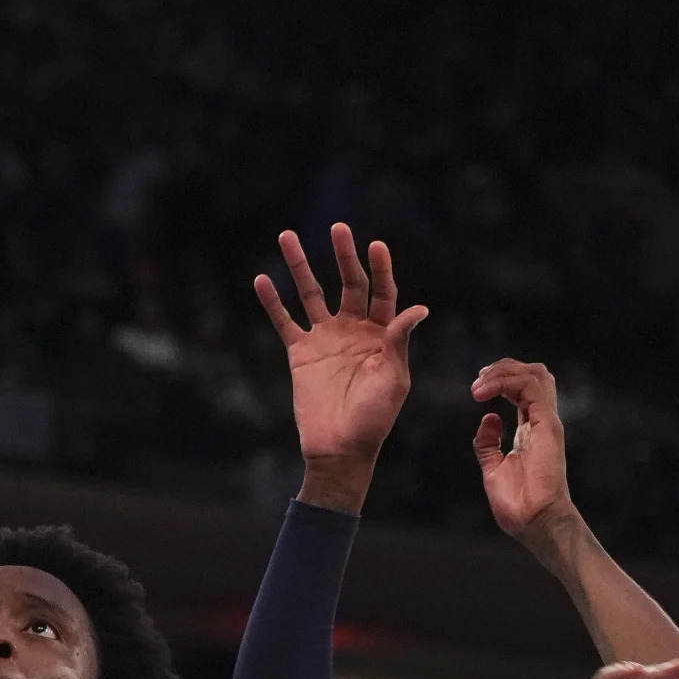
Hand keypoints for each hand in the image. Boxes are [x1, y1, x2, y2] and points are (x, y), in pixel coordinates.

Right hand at [254, 224, 429, 512]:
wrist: (340, 449)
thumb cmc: (375, 419)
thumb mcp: (393, 379)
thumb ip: (398, 341)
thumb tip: (417, 308)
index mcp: (382, 335)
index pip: (382, 292)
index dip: (380, 269)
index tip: (375, 246)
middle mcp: (353, 329)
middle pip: (348, 283)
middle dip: (344, 256)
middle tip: (339, 229)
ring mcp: (325, 339)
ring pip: (311, 293)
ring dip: (300, 265)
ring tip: (287, 236)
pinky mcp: (300, 353)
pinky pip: (284, 321)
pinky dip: (272, 301)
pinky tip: (262, 279)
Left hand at [470, 358, 573, 540]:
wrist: (534, 521)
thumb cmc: (518, 503)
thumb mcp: (493, 468)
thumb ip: (488, 443)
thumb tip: (489, 417)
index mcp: (530, 429)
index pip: (523, 389)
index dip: (500, 379)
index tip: (476, 388)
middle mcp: (540, 421)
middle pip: (532, 374)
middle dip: (503, 368)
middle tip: (477, 381)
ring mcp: (546, 421)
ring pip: (535, 374)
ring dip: (503, 372)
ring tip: (479, 386)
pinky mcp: (547, 425)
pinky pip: (531, 387)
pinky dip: (506, 382)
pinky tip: (485, 393)